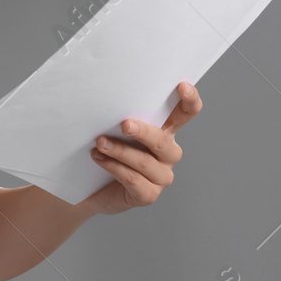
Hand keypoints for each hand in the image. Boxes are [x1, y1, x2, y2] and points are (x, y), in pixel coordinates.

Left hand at [79, 82, 201, 215]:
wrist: (90, 186)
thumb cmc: (106, 150)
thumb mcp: (114, 129)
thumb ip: (120, 116)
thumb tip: (108, 98)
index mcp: (165, 132)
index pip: (186, 114)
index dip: (190, 101)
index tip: (182, 86)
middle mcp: (167, 154)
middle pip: (163, 141)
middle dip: (144, 132)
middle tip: (125, 124)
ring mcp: (160, 176)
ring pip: (145, 162)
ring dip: (120, 151)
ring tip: (100, 143)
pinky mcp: (148, 195)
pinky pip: (134, 180)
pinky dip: (115, 168)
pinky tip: (99, 158)